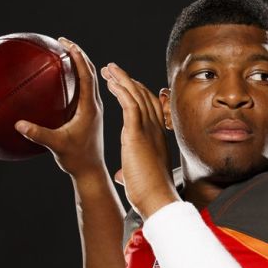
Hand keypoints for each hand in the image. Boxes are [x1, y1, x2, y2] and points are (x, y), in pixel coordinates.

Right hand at [13, 37, 106, 180]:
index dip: (78, 57)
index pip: (87, 75)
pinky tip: (65, 76)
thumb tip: (18, 124)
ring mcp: (93, 108)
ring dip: (79, 63)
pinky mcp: (89, 114)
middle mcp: (94, 104)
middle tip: (63, 41)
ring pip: (90, 79)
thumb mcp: (56, 145)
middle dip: (78, 54)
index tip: (67, 43)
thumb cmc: (76, 159)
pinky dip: (78, 77)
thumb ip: (38, 134)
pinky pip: (85, 89)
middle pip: (91, 71)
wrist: (91, 171)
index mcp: (90, 107)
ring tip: (65, 52)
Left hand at [101, 62, 177, 217]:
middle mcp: (155, 129)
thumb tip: (120, 175)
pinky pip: (130, 104)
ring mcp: (148, 130)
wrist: (158, 199)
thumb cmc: (150, 194)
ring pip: (136, 96)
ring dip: (122, 79)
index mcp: (156, 137)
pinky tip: (111, 82)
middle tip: (112, 69)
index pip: (149, 107)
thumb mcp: (138, 177)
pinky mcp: (137, 134)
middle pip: (143, 96)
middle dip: (128, 80)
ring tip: (109, 69)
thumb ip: (129, 170)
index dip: (137, 92)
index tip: (124, 84)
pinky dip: (121, 90)